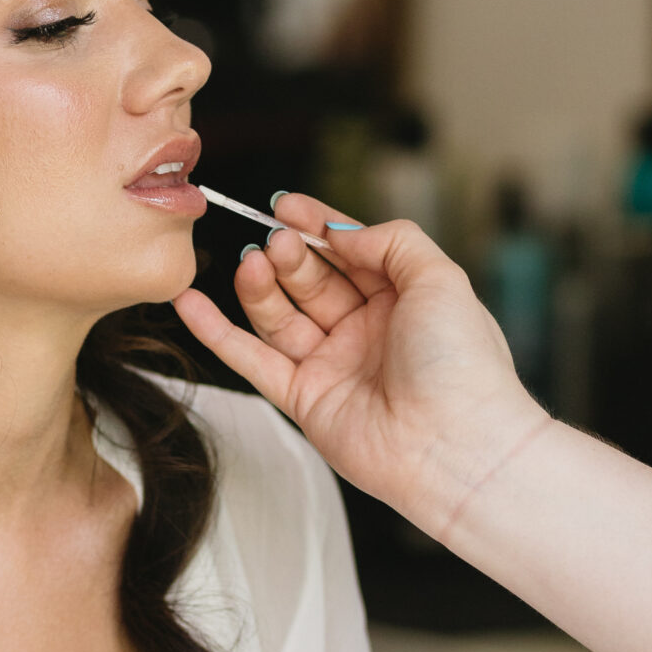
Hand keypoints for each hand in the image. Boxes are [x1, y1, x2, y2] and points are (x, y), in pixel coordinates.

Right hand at [175, 201, 547, 539]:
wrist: (455, 446)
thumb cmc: (460, 364)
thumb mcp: (440, 278)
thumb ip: (391, 241)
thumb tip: (341, 231)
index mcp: (402, 300)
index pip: (348, 252)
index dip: (316, 226)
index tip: (283, 205)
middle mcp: (366, 332)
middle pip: (310, 281)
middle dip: (289, 256)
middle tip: (275, 241)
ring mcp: (333, 366)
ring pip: (280, 316)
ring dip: (258, 286)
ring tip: (250, 263)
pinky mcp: (304, 401)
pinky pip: (252, 361)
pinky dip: (218, 334)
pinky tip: (191, 303)